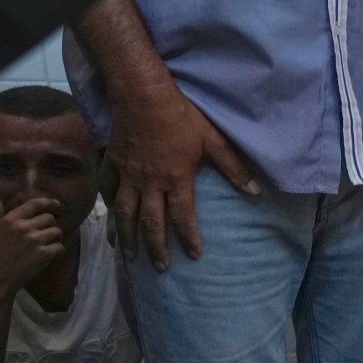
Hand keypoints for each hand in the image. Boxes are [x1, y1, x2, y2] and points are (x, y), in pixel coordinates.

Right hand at [0, 193, 64, 295]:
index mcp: (11, 219)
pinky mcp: (44, 254)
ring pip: (57, 232)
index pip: (35, 204)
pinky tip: (47, 255)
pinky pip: (59, 247)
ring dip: (54, 237)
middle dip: (50, 224)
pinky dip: (56, 250)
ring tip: (45, 244)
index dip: (49, 202)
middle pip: (49, 218)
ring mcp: (35, 241)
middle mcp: (24, 227)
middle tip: (45, 233)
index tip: (57, 205)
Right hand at [107, 81, 258, 269]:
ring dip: (127, 236)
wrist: (141, 94)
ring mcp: (127, 174)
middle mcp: (150, 183)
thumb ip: (233, 167)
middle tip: (159, 268)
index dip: (189, 237)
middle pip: (151, 222)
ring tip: (129, 255)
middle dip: (155, 247)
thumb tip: (255, 191)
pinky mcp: (112, 163)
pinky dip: (107, 207)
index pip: (183, 216)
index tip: (193, 255)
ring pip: (124, 212)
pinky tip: (110, 219)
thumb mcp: (213, 139)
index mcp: (176, 179)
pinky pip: (107, 190)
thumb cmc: (181, 116)